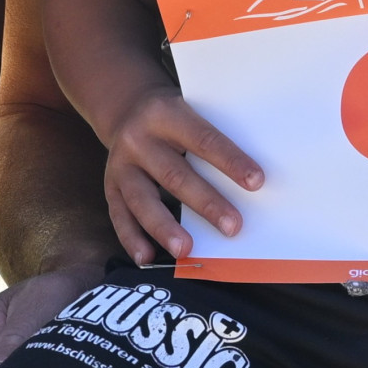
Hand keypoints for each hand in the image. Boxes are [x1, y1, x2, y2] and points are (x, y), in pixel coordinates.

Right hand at [99, 87, 261, 264]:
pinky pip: (119, 216)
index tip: (257, 182)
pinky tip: (147, 258)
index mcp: (166, 114)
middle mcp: (139, 139)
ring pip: (143, 200)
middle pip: (175, 175)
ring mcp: (121, 164)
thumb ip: (211, 139)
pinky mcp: (110, 185)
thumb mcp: (190, 112)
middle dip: (206, 203)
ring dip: (165, 228)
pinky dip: (132, 239)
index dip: (230, 161)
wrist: (126, 109)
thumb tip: (251, 183)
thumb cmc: (173, 119)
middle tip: (233, 227)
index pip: (203, 139)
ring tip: (186, 250)